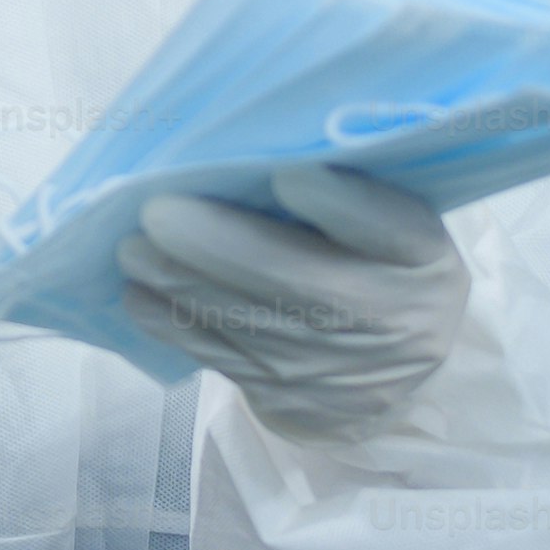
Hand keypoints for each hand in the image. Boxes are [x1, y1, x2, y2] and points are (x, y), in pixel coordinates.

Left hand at [118, 164, 469, 442]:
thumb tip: (265, 154)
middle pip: (297, 281)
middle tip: (156, 212)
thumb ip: (352, 188)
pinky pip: (219, 356)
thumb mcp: (399, 220)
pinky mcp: (285, 396)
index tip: (288, 174)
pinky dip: (173, 323)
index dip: (340, 204)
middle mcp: (383, 314)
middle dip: (219, 247)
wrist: (398, 367)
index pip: (388, 227)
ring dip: (179, 283)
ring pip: (244, 322)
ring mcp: (331, 365)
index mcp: (418, 254)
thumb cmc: (384, 262)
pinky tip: (138, 293)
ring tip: (131, 248)